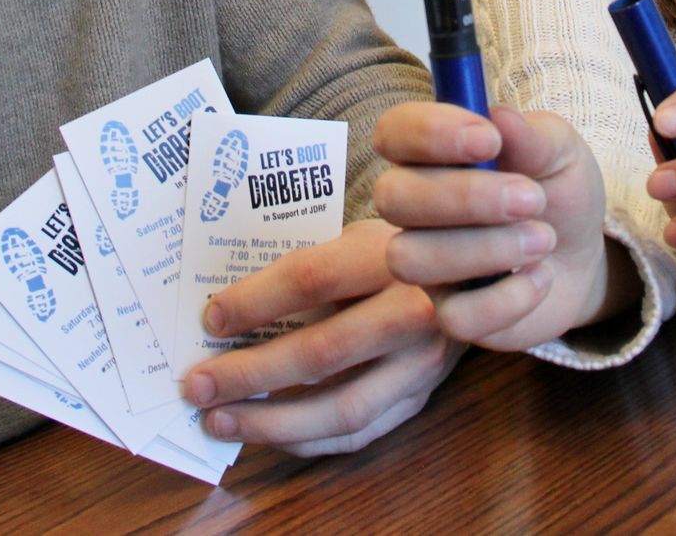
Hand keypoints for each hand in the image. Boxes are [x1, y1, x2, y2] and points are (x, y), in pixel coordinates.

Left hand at [179, 218, 459, 454]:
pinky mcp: (420, 398)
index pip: (312, 280)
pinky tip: (265, 435)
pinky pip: (358, 433)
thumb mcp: (358, 234)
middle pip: (322, 352)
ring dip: (270, 422)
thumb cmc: (398, 250)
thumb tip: (227, 311)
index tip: (210, 319)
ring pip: (341, 408)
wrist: (479, 274)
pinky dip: (305, 441)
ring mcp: (421, 364)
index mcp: (389, 257)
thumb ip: (307, 266)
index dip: (255, 301)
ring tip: (217, 420)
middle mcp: (413, 313)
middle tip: (195, 384)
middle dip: (249, 374)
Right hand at [372, 101, 631, 351]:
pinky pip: (456, 316)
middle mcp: (415, 209)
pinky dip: (510, 297)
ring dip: (485, 248)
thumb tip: (500, 116)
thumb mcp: (560, 152)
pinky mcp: (452, 314)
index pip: (393, 132)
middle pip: (392, 198)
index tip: (489, 139)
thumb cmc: (558, 190)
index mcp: (431, 155)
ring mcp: (427, 265)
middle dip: (464, 197)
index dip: (428, 133)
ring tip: (545, 238)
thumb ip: (532, 135)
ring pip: (410, 260)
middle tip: (533, 198)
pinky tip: (541, 277)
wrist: (583, 255)